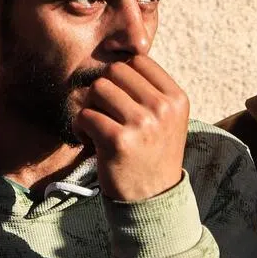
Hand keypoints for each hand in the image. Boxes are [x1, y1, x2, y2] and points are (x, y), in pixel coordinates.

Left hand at [74, 56, 189, 201]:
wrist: (152, 198)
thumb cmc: (150, 155)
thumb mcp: (164, 120)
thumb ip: (148, 91)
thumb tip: (117, 59)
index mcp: (176, 98)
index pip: (138, 62)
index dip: (120, 78)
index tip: (118, 100)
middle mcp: (162, 107)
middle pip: (114, 72)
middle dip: (102, 92)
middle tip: (103, 116)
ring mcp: (142, 123)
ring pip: (97, 89)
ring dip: (89, 108)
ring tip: (96, 129)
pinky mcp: (118, 140)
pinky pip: (85, 115)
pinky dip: (80, 128)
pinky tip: (89, 142)